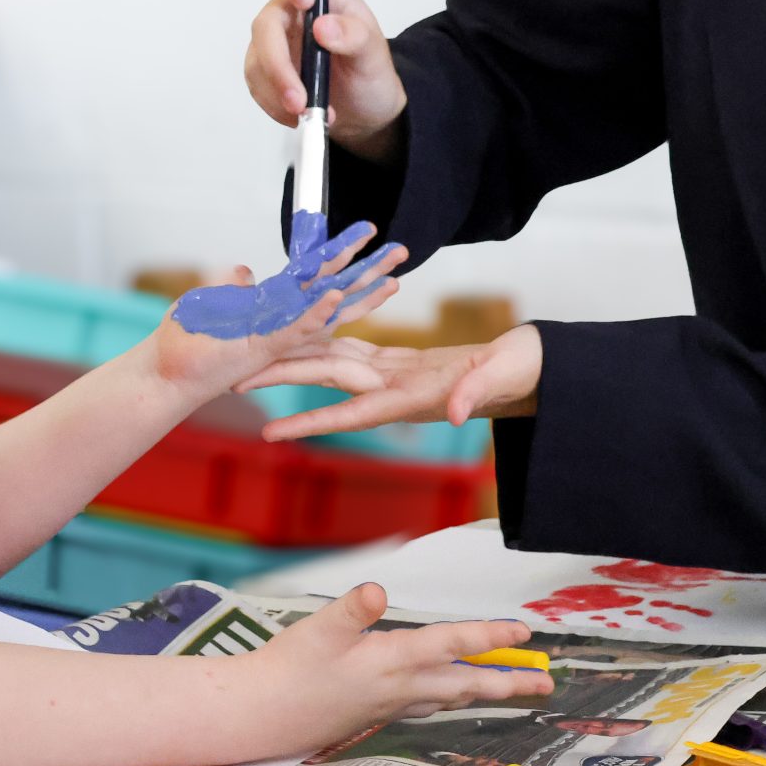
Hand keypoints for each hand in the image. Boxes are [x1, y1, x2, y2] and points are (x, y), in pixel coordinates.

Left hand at [144, 235, 406, 404]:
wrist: (165, 373)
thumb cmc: (185, 342)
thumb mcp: (211, 301)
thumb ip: (233, 286)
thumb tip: (244, 271)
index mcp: (276, 309)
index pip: (318, 276)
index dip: (344, 254)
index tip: (369, 234)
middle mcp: (285, 323)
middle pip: (337, 291)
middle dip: (369, 271)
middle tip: (401, 251)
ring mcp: (280, 336)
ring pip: (329, 311)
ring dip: (357, 292)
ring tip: (389, 274)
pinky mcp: (266, 348)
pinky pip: (297, 329)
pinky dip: (316, 314)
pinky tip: (336, 297)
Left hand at [236, 323, 542, 440]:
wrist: (533, 368)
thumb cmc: (522, 374)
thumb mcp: (499, 381)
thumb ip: (472, 395)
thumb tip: (450, 416)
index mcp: (411, 397)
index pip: (350, 412)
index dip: (309, 422)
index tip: (269, 435)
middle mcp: (393, 388)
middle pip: (326, 380)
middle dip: (280, 381)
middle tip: (232, 383)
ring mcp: (395, 374)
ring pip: (333, 362)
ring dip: (293, 361)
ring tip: (251, 357)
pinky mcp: (401, 359)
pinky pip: (354, 345)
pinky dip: (326, 335)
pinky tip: (300, 330)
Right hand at [245, 0, 407, 163]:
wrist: (364, 112)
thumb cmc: (370, 71)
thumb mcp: (374, 54)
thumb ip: (355, 35)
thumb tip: (324, 27)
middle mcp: (291, 8)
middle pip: (266, 22)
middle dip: (280, 63)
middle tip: (301, 97)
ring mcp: (274, 40)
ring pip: (257, 58)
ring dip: (279, 91)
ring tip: (310, 113)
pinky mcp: (264, 69)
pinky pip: (256, 84)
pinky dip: (276, 104)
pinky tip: (299, 115)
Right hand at [251, 584, 550, 744]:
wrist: (264, 716)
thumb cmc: (288, 669)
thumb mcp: (316, 630)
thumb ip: (350, 609)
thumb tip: (376, 590)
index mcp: (391, 662)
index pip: (452, 647)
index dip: (490, 638)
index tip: (523, 635)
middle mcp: (400, 688)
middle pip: (466, 684)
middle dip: (509, 682)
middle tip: (546, 684)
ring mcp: (391, 704)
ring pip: (450, 697)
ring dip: (486, 692)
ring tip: (515, 690)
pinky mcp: (379, 712)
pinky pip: (430, 704)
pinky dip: (453, 698)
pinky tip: (454, 696)